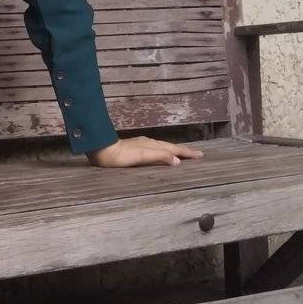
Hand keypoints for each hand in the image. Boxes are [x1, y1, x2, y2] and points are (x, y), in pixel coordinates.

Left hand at [87, 135, 204, 167]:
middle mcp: (150, 143)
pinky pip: (156, 149)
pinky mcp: (135, 148)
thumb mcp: (141, 157)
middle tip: (198, 154)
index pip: (174, 149)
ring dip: (175, 150)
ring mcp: (142, 145)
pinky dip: (164, 151)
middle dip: (184, 150)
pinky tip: (162, 153)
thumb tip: (177, 161)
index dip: (187, 153)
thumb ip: (159, 157)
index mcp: (153, 145)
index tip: (200, 155)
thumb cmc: (120, 157)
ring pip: (163, 147)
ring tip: (184, 153)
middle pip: (171, 146)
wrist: (102, 150)